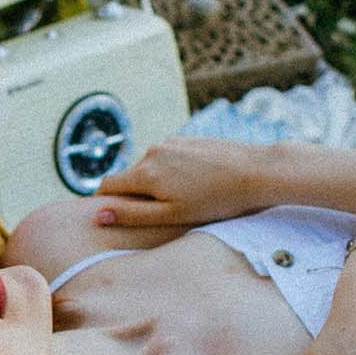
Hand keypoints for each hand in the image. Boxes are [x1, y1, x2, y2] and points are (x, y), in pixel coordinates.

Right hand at [91, 137, 271, 227]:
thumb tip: (98, 215)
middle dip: (138, 194)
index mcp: (145, 173)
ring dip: (158, 182)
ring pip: (151, 167)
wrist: (257, 171)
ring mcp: (171, 142)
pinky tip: (199, 182)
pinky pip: (169, 158)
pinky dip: (175, 171)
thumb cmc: (217, 200)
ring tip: (188, 197)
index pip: (107, 185)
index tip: (117, 215)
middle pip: (130, 177)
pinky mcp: (187, 139)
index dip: (106, 202)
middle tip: (166, 212)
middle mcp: (152, 152)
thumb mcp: (171, 215)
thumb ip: (132, 215)